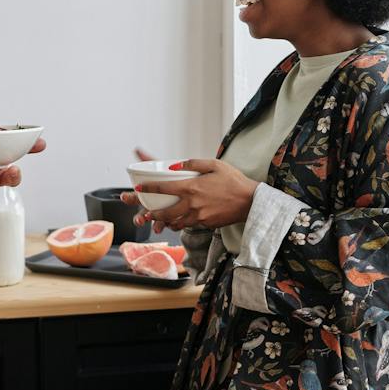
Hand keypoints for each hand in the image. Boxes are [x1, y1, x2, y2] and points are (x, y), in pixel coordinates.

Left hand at [120, 158, 256, 231]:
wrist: (251, 201)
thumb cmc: (233, 180)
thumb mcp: (214, 164)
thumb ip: (192, 164)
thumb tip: (174, 166)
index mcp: (192, 187)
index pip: (163, 188)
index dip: (148, 188)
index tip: (137, 188)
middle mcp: (192, 204)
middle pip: (165, 212)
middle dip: (152, 213)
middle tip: (146, 212)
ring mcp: (199, 216)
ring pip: (175, 223)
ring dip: (166, 221)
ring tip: (160, 219)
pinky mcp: (205, 224)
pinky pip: (189, 225)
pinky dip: (182, 224)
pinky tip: (180, 220)